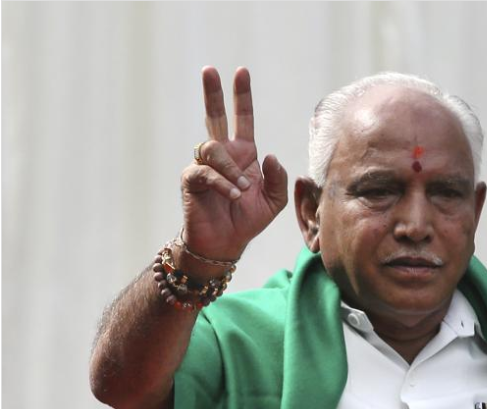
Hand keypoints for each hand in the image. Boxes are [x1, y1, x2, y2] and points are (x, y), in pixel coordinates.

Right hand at [180, 67, 288, 261]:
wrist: (226, 243)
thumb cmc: (248, 219)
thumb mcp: (274, 200)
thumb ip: (277, 177)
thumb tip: (270, 154)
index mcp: (243, 155)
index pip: (242, 119)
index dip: (242, 96)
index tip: (241, 72)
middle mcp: (223, 156)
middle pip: (214, 116)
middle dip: (212, 93)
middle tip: (210, 70)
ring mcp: (204, 166)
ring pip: (213, 148)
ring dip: (230, 169)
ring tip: (241, 190)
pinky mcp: (191, 181)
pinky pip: (205, 172)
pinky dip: (222, 183)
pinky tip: (232, 195)